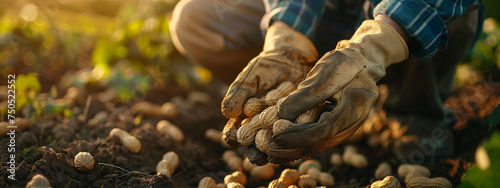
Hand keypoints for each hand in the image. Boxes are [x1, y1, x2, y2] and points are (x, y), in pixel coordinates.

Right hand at [221, 23, 317, 150]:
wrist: (291, 58)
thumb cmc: (264, 70)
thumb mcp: (248, 79)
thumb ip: (237, 95)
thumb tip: (228, 113)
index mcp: (245, 123)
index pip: (234, 135)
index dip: (234, 138)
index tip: (237, 137)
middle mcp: (264, 131)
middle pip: (257, 146)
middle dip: (259, 146)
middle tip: (260, 144)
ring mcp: (284, 129)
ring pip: (280, 142)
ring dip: (280, 142)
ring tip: (279, 136)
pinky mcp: (304, 124)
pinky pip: (302, 129)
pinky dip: (300, 127)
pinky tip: (299, 123)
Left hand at [266, 20, 408, 163]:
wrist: (363, 63)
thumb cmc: (344, 63)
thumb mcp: (325, 73)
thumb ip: (305, 94)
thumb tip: (282, 114)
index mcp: (355, 107)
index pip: (323, 130)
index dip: (298, 136)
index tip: (275, 137)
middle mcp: (353, 123)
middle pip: (321, 143)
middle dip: (293, 148)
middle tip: (268, 151)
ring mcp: (347, 127)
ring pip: (319, 145)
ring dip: (295, 150)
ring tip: (272, 153)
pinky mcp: (339, 127)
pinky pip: (319, 139)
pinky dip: (301, 144)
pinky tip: (284, 147)